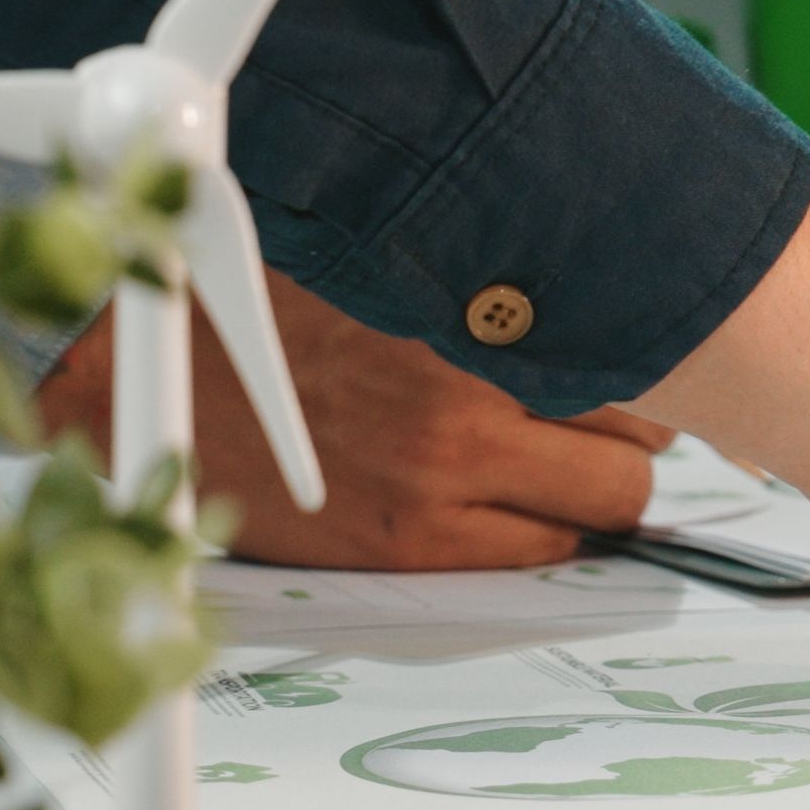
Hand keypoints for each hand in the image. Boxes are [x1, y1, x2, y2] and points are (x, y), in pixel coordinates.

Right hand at [39, 266, 668, 569]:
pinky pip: (544, 553)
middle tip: (606, 425)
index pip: (633, 345)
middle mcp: (469, 389)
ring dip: (601, 488)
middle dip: (634, 431)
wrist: (148, 373)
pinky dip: (550, 535)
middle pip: (641, 429)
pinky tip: (520, 507)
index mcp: (467, 304)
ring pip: (611, 502)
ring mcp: (446, 472)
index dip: (655, 361)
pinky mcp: (413, 539)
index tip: (661, 366)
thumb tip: (604, 283)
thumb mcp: (393, 256)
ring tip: (563, 466)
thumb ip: (490, 272)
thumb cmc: (267, 303)